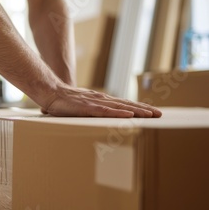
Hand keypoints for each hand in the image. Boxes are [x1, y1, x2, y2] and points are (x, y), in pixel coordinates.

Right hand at [40, 85, 161, 117]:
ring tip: (150, 115)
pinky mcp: (87, 107)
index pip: (123, 104)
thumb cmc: (62, 101)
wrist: (50, 92)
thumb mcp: (79, 107)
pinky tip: (129, 115)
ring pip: (120, 107)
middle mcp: (101, 99)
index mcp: (100, 100)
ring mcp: (95, 102)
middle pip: (126, 104)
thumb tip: (92, 118)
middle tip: (160, 114)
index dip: (138, 108)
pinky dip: (118, 113)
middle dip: (144, 109)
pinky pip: (106, 111)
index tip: (152, 112)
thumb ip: (88, 111)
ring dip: (136, 110)